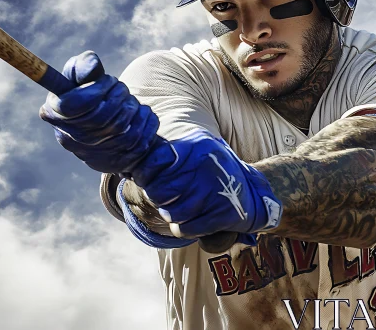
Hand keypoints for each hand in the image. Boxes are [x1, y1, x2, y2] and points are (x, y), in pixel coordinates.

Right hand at [39, 51, 160, 172]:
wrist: (98, 129)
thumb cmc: (85, 94)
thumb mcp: (77, 77)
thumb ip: (82, 66)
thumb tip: (93, 64)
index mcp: (55, 115)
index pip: (76, 104)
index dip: (99, 88)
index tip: (108, 81)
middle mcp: (72, 139)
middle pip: (103, 117)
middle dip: (119, 96)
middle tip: (121, 89)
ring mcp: (95, 155)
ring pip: (125, 129)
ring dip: (134, 108)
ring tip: (130, 102)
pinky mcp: (118, 162)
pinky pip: (142, 141)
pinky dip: (147, 122)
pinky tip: (142, 115)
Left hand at [133, 130, 282, 243]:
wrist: (250, 193)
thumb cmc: (210, 171)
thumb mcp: (193, 150)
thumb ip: (163, 154)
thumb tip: (126, 167)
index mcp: (195, 147)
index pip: (153, 161)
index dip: (144, 174)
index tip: (146, 178)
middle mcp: (204, 167)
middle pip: (158, 192)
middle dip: (158, 197)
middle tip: (168, 195)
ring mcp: (213, 192)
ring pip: (169, 213)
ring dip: (171, 214)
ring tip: (182, 206)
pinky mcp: (221, 215)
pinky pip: (184, 228)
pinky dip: (183, 227)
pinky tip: (194, 218)